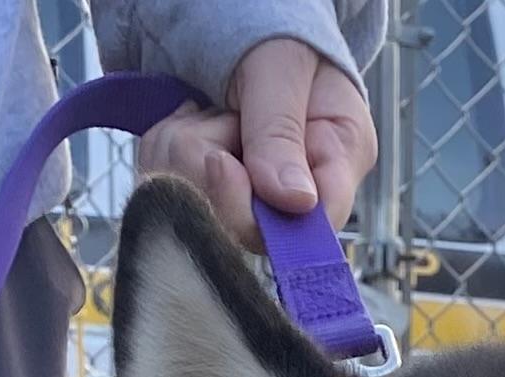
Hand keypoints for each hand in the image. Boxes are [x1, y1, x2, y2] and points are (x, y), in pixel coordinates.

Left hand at [137, 39, 375, 244]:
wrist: (240, 12)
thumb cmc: (274, 25)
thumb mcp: (279, 66)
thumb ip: (281, 132)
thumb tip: (294, 202)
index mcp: (337, 160)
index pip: (311, 227)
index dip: (262, 214)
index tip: (220, 164)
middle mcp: (299, 191)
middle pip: (250, 228)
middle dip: (211, 171)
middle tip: (206, 118)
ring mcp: (254, 196)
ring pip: (205, 211)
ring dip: (185, 152)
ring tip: (202, 108)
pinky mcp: (214, 192)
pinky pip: (175, 193)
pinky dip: (167, 151)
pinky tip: (186, 120)